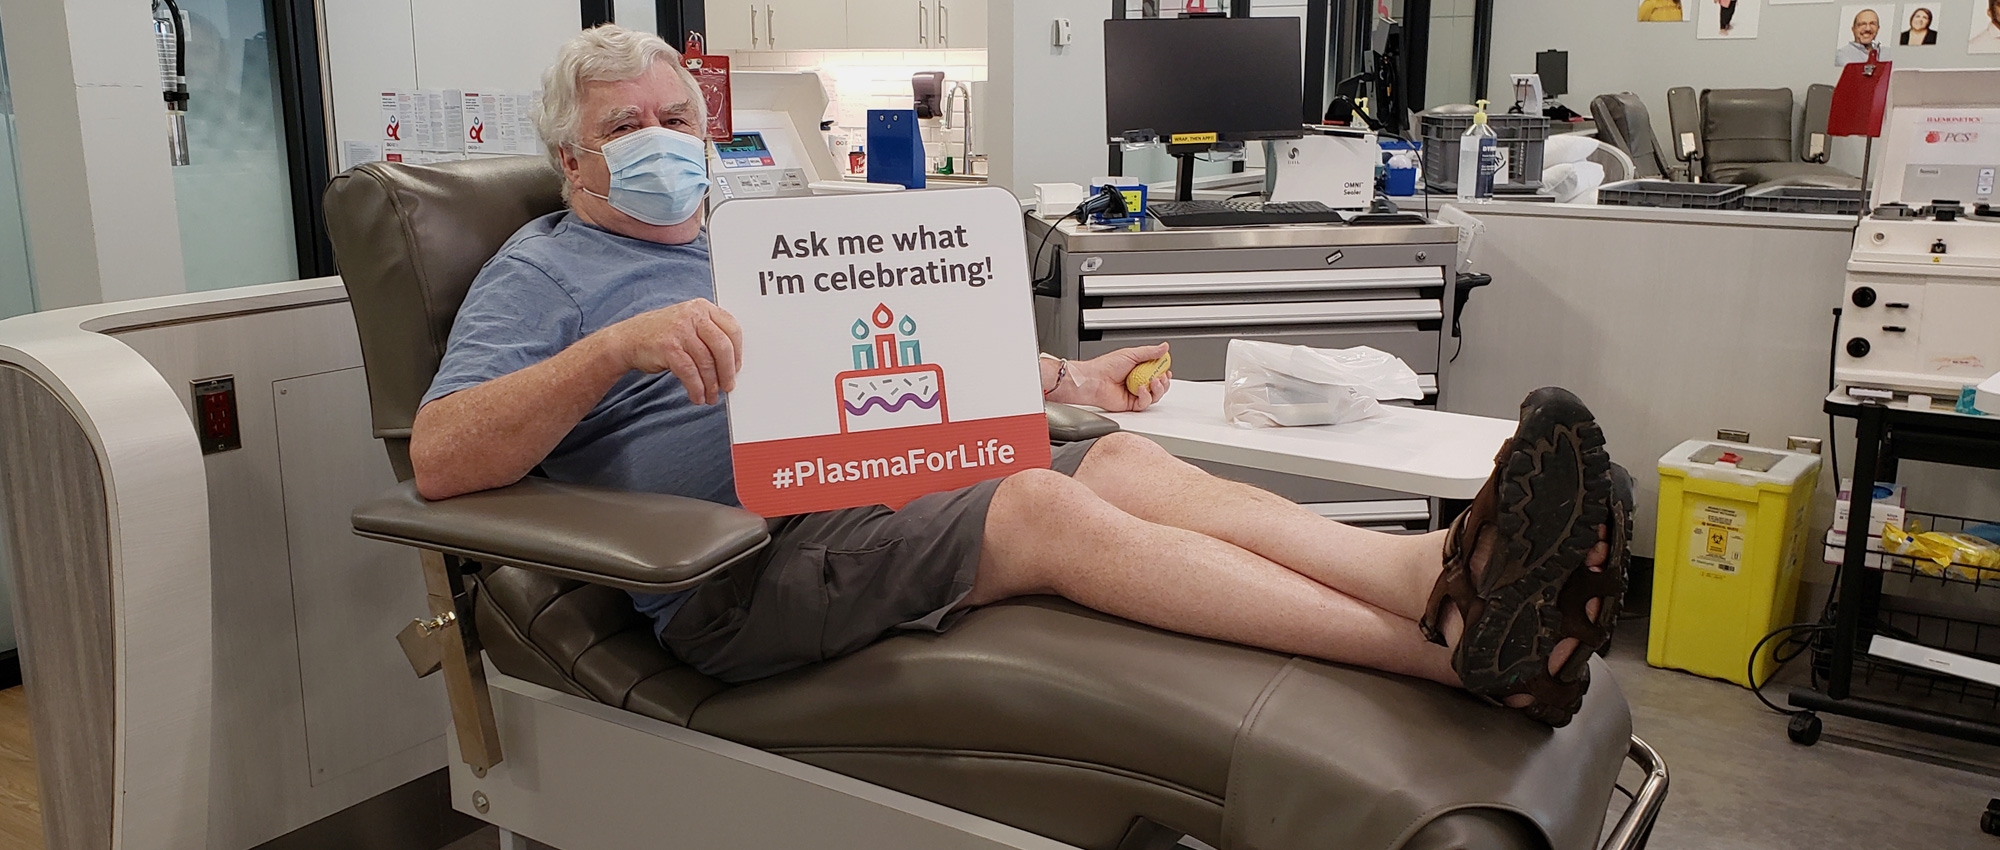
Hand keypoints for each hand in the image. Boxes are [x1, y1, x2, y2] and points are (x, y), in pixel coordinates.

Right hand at [604, 298, 742, 404]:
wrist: (628, 339)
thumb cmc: (663, 335)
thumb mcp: (689, 325)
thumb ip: (710, 335)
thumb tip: (732, 364)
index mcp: (702, 307)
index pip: (732, 328)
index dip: (738, 353)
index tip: (737, 368)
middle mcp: (692, 315)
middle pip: (722, 347)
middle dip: (728, 372)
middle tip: (728, 387)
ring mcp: (679, 330)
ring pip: (706, 362)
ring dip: (711, 385)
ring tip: (710, 396)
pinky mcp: (668, 347)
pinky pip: (690, 372)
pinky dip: (696, 388)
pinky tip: (697, 396)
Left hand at [1056, 343, 1172, 412]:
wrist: (1093, 380)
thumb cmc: (1105, 366)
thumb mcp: (1131, 354)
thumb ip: (1150, 352)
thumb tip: (1164, 347)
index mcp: (1138, 368)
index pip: (1157, 371)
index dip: (1164, 371)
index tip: (1167, 369)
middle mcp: (1137, 381)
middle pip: (1159, 385)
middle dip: (1164, 382)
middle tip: (1161, 376)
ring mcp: (1135, 393)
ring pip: (1155, 395)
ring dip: (1158, 389)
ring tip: (1153, 381)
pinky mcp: (1131, 404)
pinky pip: (1145, 403)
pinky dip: (1146, 396)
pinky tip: (1141, 389)